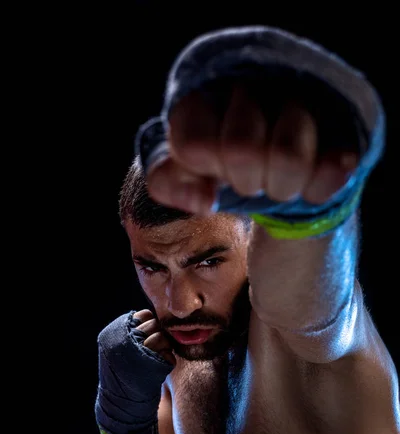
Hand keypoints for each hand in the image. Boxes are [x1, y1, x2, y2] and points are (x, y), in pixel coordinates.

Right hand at [95, 310, 174, 433]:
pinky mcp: (153, 367)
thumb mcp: (120, 349)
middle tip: (154, 348)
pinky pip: (170, 355)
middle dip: (158, 334)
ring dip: (165, 347)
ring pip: (162, 338)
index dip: (148, 324)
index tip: (146, 336)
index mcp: (115, 333)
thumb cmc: (123, 374)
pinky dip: (168, 361)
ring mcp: (140, 353)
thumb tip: (156, 318)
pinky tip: (159, 369)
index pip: (143, 315)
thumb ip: (134, 331)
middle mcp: (126, 341)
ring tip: (156, 358)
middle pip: (154, 324)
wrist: (121, 405)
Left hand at [146, 85, 358, 215]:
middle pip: (241, 151)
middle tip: (249, 179)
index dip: (206, 171)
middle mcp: (255, 85)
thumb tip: (204, 200)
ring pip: (288, 158)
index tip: (212, 170)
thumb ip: (169, 182)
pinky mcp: (342, 128)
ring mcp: (303, 101)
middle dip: (243, 182)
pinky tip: (309, 184)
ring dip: (280, 188)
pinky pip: (334, 168)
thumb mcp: (183, 173)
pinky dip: (317, 189)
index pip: (195, 144)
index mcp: (206, 94)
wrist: (277, 166)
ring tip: (279, 182)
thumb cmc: (222, 165)